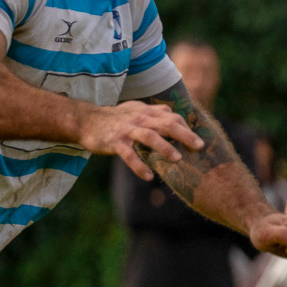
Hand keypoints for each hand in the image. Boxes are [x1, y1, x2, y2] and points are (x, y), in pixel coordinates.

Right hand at [79, 100, 201, 178]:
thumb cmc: (117, 118)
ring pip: (149, 137)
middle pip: (166, 124)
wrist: (86, 121)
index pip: (172, 118)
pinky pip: (129, 155)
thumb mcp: (137, 110)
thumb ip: (156, 113)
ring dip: (165, 147)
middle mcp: (140, 119)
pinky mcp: (115, 142)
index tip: (199, 141)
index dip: (187, 128)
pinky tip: (149, 176)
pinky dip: (139, 166)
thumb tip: (175, 114)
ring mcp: (127, 130)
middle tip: (199, 147)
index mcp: (147, 112)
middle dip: (185, 135)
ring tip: (178, 159)